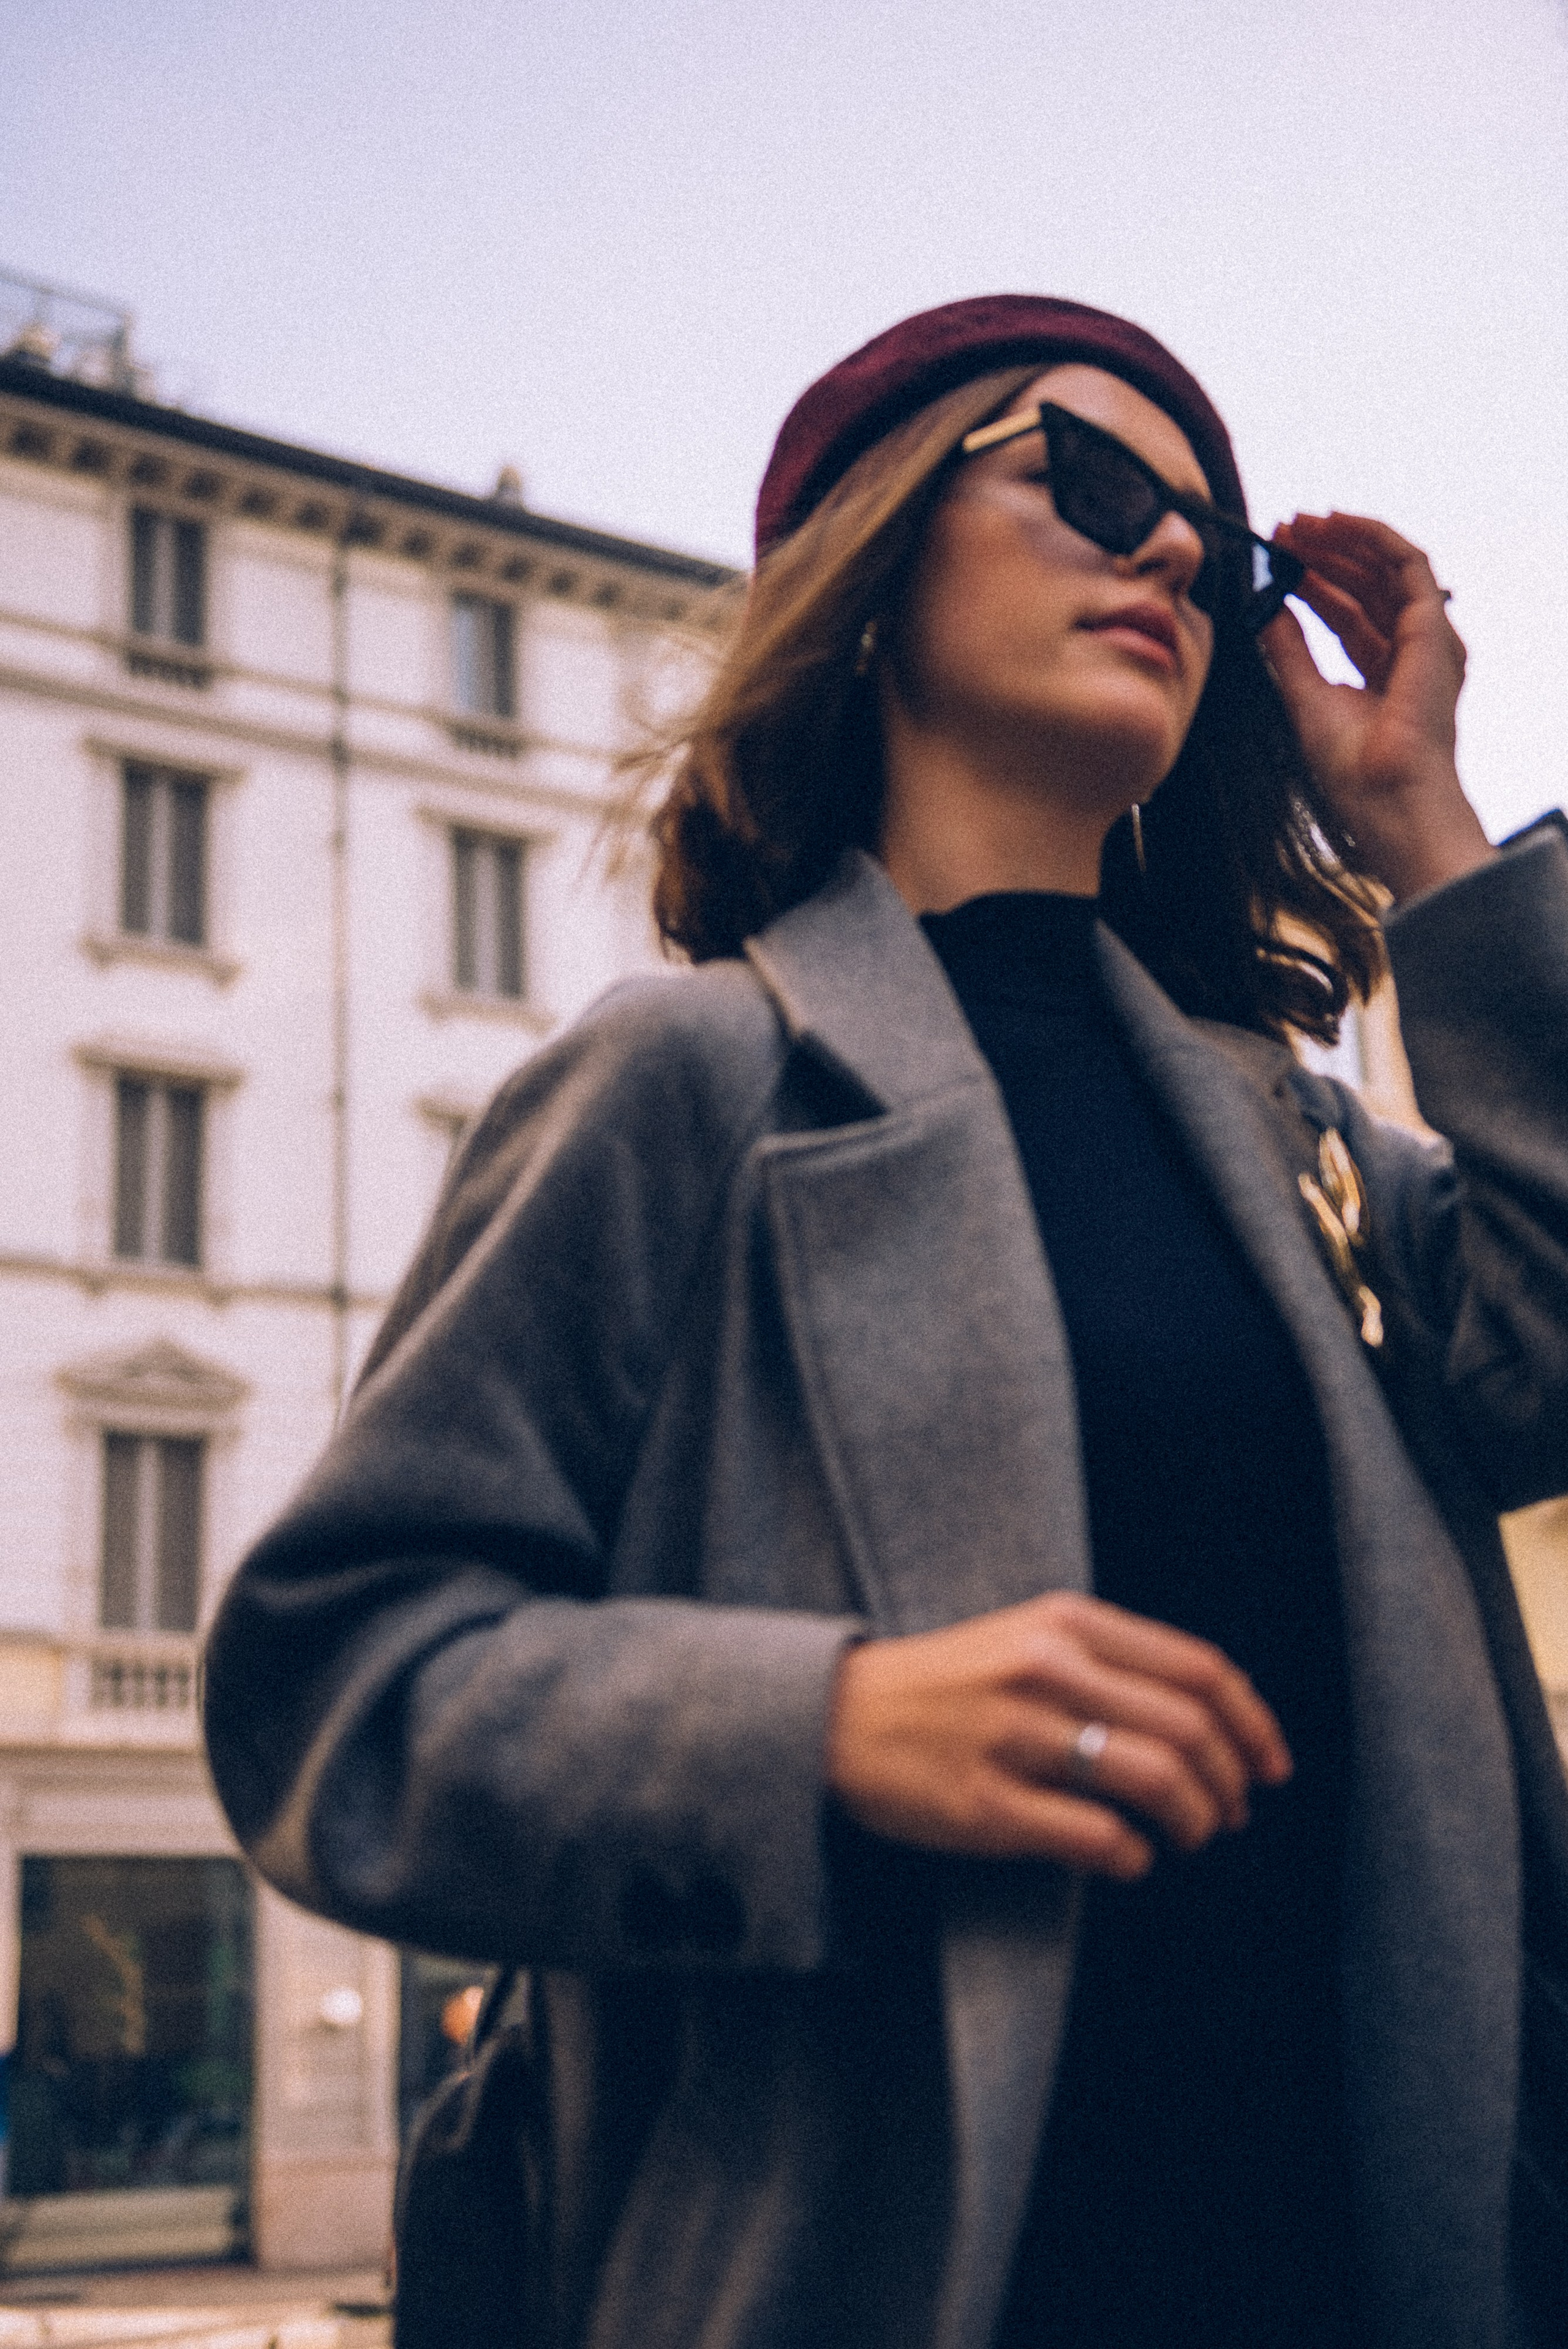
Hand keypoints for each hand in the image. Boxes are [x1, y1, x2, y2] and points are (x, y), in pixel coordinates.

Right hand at [825, 1590, 1291, 1880]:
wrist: (838, 1714)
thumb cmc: (951, 1681)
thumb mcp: (1030, 1635)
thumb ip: (1113, 1659)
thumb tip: (1215, 1718)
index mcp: (1065, 1621)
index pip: (1200, 1669)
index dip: (1255, 1724)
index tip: (1273, 1765)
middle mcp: (1046, 1669)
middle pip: (1190, 1729)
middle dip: (1231, 1784)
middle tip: (1231, 1814)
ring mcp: (1016, 1737)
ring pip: (1156, 1781)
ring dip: (1194, 1822)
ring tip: (1189, 1837)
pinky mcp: (987, 1805)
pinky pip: (1097, 1839)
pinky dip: (1134, 1859)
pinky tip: (1128, 1859)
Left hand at [1261, 511, 1493, 901]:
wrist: (1386, 793)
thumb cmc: (1350, 767)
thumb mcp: (1303, 695)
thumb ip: (1288, 649)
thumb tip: (1264, 606)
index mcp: (1382, 674)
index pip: (1346, 614)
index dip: (1311, 584)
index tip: (1274, 563)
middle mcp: (1409, 652)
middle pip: (1365, 586)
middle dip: (1322, 555)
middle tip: (1280, 533)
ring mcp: (1426, 637)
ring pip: (1384, 567)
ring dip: (1340, 539)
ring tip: (1296, 525)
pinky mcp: (1433, 623)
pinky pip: (1407, 560)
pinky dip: (1370, 535)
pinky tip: (1332, 522)